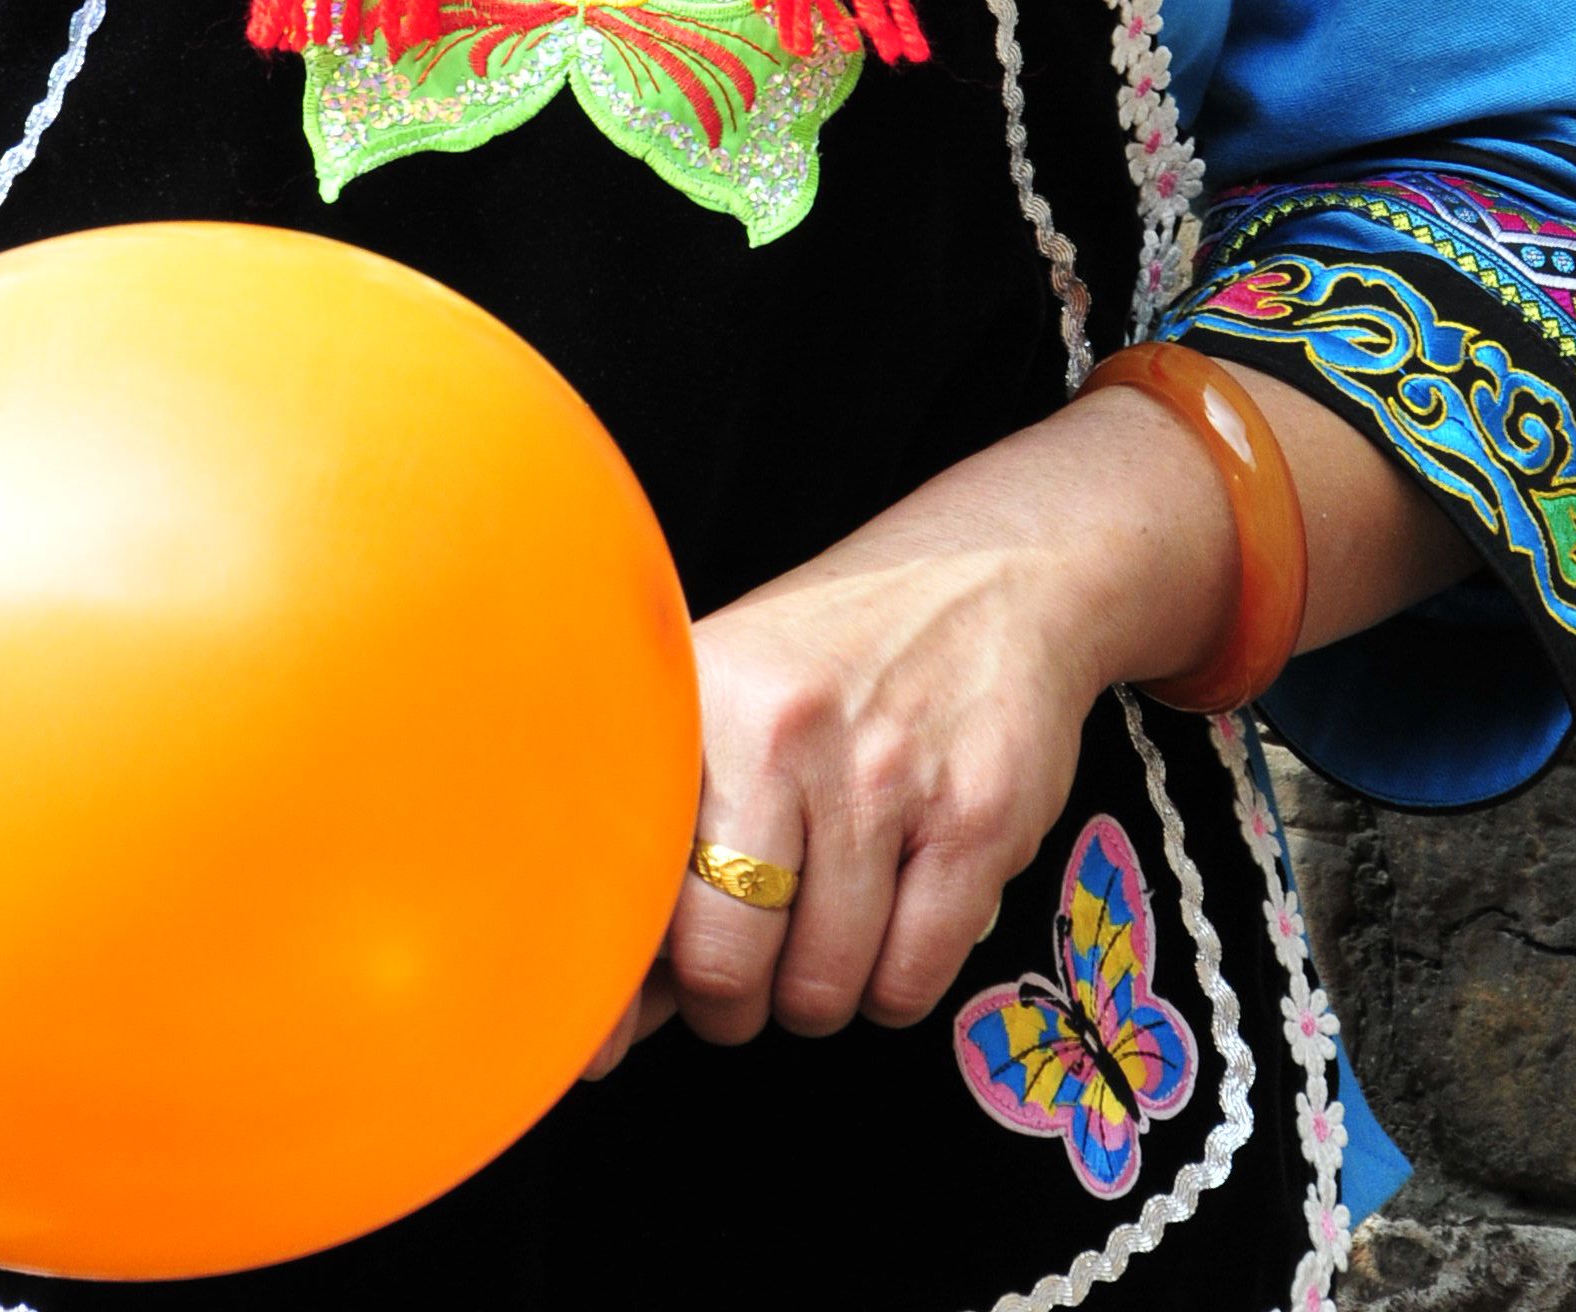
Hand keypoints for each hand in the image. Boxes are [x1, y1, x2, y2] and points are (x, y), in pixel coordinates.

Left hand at [585, 373, 1468, 1072]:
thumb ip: (648, 819)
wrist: (1010, 556)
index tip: (598, 1019)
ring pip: (830, 999)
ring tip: (844, 893)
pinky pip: (918, 980)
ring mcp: (895, 775)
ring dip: (831, 982)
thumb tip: (566, 998)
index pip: (641, 905)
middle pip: (729, 979)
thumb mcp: (722, 688)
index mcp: (711, 696)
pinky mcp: (988, 816)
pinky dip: (907, 969)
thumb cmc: (830, 641)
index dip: (622, 989)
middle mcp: (791, 729)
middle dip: (741, 996)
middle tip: (764, 938)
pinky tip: (914, 886)